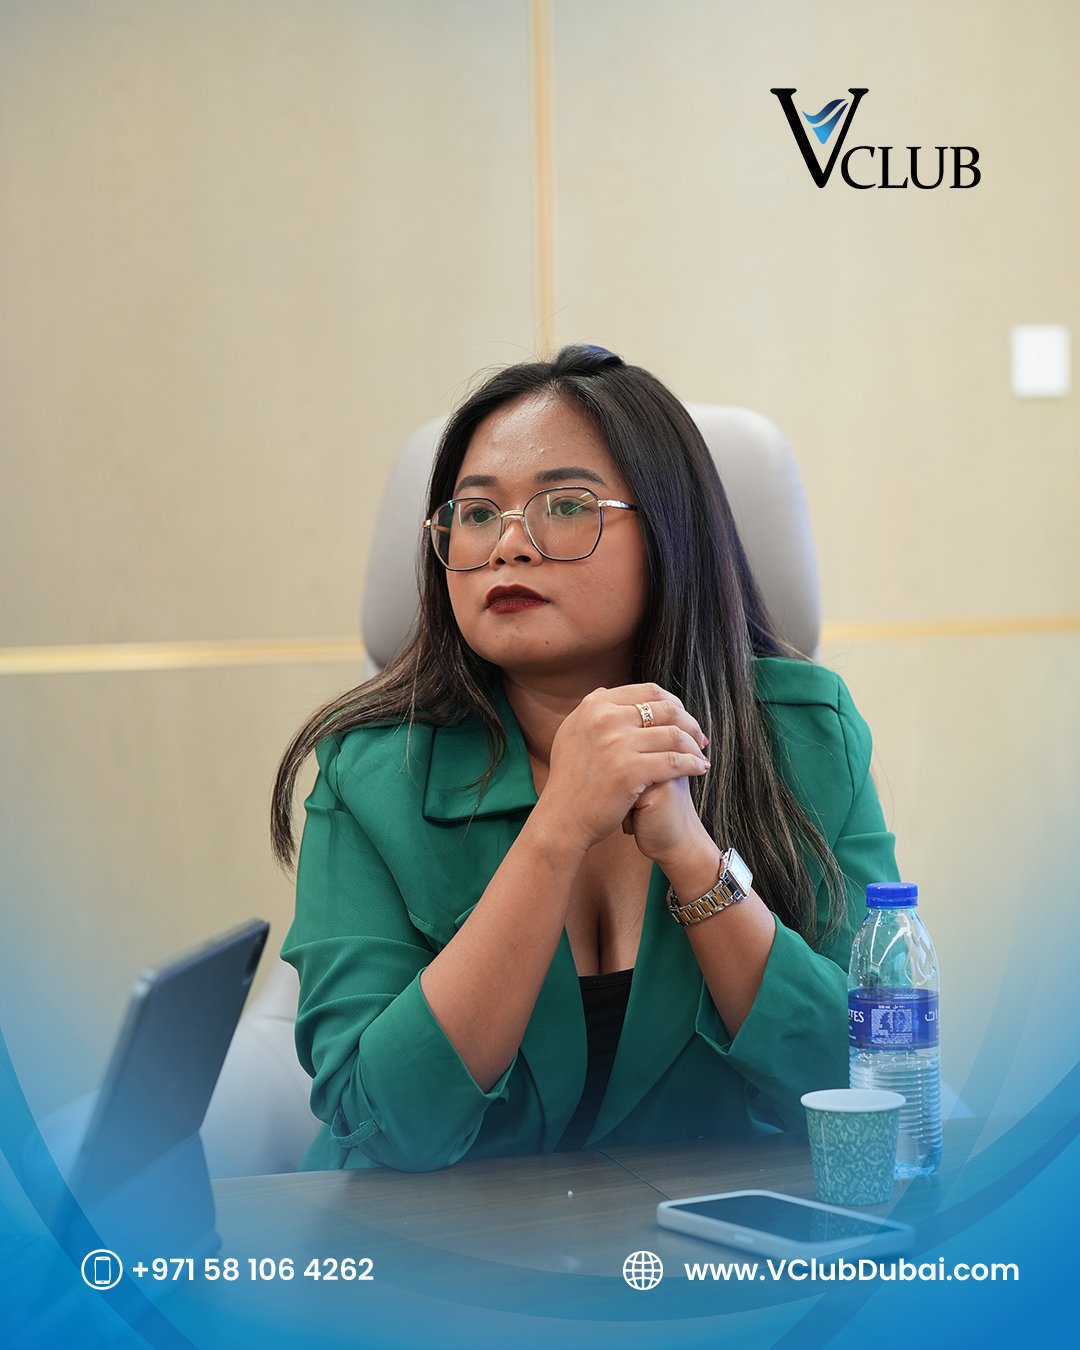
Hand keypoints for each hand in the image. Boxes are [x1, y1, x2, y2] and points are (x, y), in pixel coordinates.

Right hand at [535, 683, 709, 858]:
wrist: (562, 817)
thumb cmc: (571, 779)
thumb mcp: (573, 733)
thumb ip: (593, 712)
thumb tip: (608, 691)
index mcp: (595, 705)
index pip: (648, 692)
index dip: (673, 703)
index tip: (683, 718)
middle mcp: (605, 718)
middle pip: (666, 709)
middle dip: (689, 722)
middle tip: (700, 738)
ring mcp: (617, 744)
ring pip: (674, 735)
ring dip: (694, 745)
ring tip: (701, 755)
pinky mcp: (629, 771)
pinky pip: (674, 762)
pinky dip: (692, 765)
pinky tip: (700, 770)